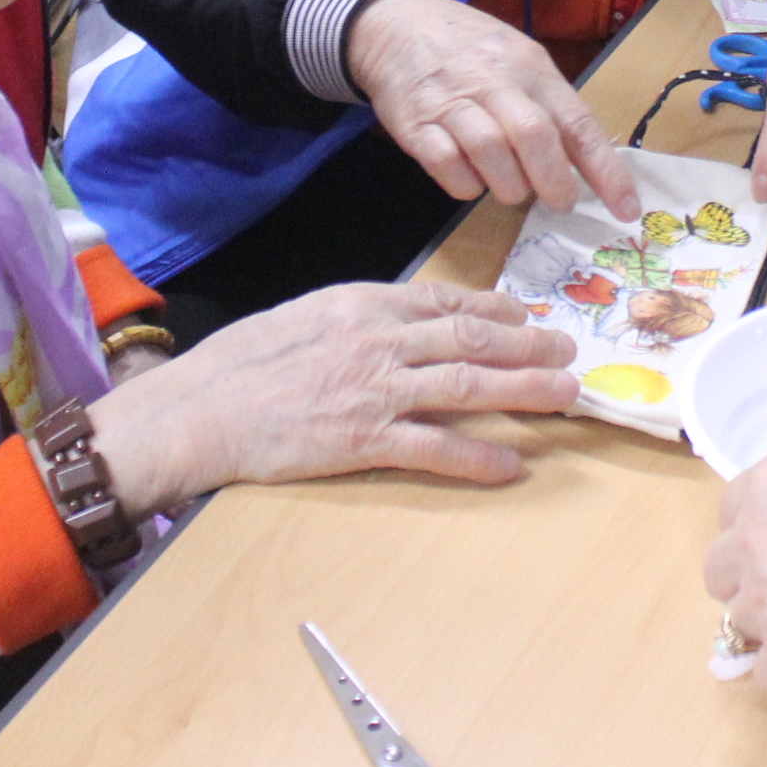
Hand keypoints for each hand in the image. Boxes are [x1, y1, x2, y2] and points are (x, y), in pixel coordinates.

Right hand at [88, 277, 579, 507]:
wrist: (199, 409)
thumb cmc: (241, 365)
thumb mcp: (305, 318)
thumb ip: (359, 319)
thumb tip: (403, 325)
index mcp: (363, 303)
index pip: (446, 301)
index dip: (498, 310)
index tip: (529, 317)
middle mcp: (379, 340)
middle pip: (473, 338)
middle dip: (529, 345)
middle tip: (568, 352)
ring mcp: (375, 390)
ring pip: (468, 384)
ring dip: (524, 390)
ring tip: (564, 395)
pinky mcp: (364, 440)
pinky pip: (435, 448)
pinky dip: (478, 457)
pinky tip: (511, 466)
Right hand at [343, 0, 635, 216]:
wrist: (396, 23)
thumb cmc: (471, 49)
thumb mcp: (519, 60)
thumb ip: (549, 106)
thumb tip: (584, 164)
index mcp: (531, 68)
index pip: (577, 124)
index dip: (606, 171)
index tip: (626, 209)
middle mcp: (494, 81)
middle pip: (534, 137)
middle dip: (553, 182)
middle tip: (559, 200)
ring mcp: (451, 102)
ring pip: (490, 153)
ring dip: (509, 186)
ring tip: (512, 189)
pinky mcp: (414, 123)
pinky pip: (446, 164)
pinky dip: (465, 184)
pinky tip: (471, 179)